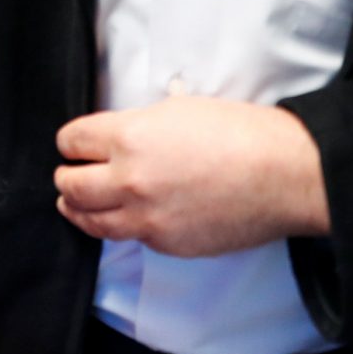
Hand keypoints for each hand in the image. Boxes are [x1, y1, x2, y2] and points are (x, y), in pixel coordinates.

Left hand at [53, 97, 330, 257]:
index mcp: (128, 137)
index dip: (71, 142)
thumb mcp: (177, 110)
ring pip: (90, 220)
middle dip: (67, 177)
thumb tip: (113, 139)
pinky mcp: (167, 244)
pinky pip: (130, 237)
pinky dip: (122, 226)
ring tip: (76, 202)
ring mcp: (147, 217)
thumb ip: (135, 126)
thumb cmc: (240, 133)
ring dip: (79, 209)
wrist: (285, 175)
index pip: (71, 141)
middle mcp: (129, 180)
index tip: (75, 145)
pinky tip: (126, 217)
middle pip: (70, 185)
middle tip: (70, 174)